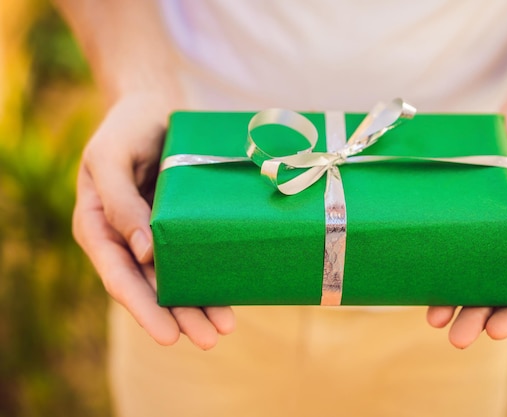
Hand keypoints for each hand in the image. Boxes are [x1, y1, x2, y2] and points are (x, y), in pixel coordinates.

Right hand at [73, 92, 234, 348]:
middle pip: (151, 286)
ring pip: (176, 278)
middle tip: (208, 339)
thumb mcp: (110, 157)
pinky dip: (210, 275)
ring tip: (224, 327)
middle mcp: (126, 238)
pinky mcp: (181, 225)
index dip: (143, 308)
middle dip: (179, 315)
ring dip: (199, 304)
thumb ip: (119, 203)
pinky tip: (231, 294)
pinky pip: (194, 256)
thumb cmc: (126, 128)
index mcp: (98, 227)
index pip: (118, 277)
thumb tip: (143, 252)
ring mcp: (155, 233)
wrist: (153, 107)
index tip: (168, 335)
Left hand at [426, 97, 506, 347]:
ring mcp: (499, 230)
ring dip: (458, 300)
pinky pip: (459, 247)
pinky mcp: (475, 217)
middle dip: (482, 315)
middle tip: (458, 338)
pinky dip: (444, 266)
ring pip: (479, 273)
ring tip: (435, 321)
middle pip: (505, 287)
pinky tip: (423, 284)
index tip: (497, 330)